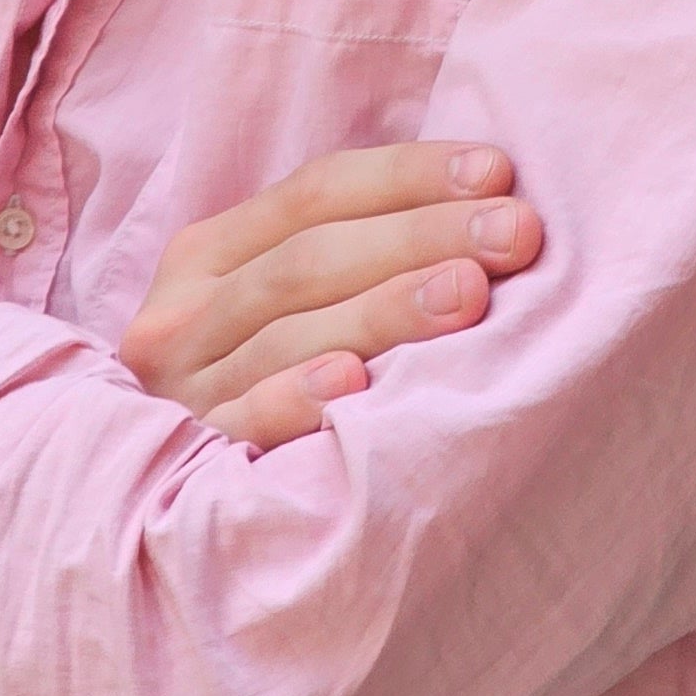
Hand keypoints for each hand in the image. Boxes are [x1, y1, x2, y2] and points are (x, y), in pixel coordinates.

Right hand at [120, 142, 541, 451]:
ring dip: (385, 309)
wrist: (180, 523)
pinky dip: (298, 398)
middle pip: (310, 259)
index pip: (316, 191)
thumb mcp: (287, 301)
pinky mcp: (191, 466)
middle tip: (514, 232)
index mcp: (208, 253)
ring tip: (469, 293)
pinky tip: (357, 384)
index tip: (498, 172)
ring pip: (287, 332)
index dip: (408, 176)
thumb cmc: (275, 376)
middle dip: (422, 235)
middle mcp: (183, 315)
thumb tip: (488, 194)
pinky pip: (244, 425)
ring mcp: (184, 393)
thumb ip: (356, 247)